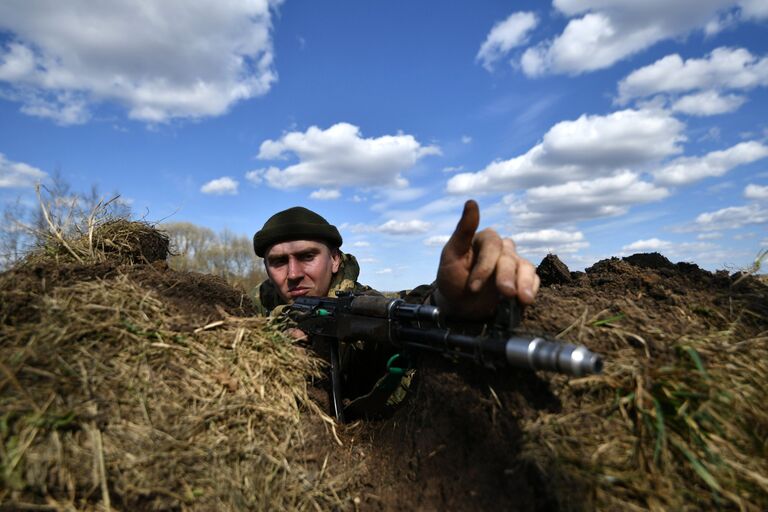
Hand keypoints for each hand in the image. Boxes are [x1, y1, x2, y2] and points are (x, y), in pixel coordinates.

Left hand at [434, 199, 539, 318]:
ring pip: (525, 267)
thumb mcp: (451, 255)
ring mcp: (514, 264)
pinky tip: (525, 301)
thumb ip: (463, 230)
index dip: (485, 266)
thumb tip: (471, 202)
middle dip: (505, 277)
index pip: (492, 245)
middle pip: (509, 258)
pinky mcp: (523, 279)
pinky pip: (533, 280)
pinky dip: (531, 289)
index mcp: (484, 238)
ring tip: (522, 300)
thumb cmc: (453, 278)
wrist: (460, 305)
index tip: (473, 287)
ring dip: (524, 283)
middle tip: (504, 293)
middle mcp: (502, 248)